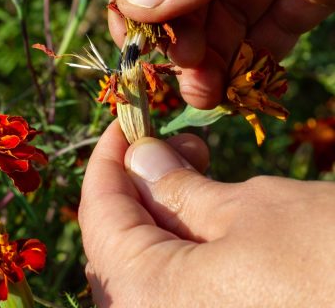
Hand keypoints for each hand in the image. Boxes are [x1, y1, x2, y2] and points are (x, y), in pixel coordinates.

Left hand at [79, 121, 334, 306]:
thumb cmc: (329, 262)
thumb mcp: (250, 211)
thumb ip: (181, 188)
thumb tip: (140, 158)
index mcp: (145, 299)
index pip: (98, 212)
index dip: (108, 157)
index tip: (128, 120)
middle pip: (118, 240)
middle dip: (139, 182)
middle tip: (178, 144)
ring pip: (147, 263)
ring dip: (164, 210)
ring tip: (201, 165)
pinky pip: (177, 286)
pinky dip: (185, 243)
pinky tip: (213, 215)